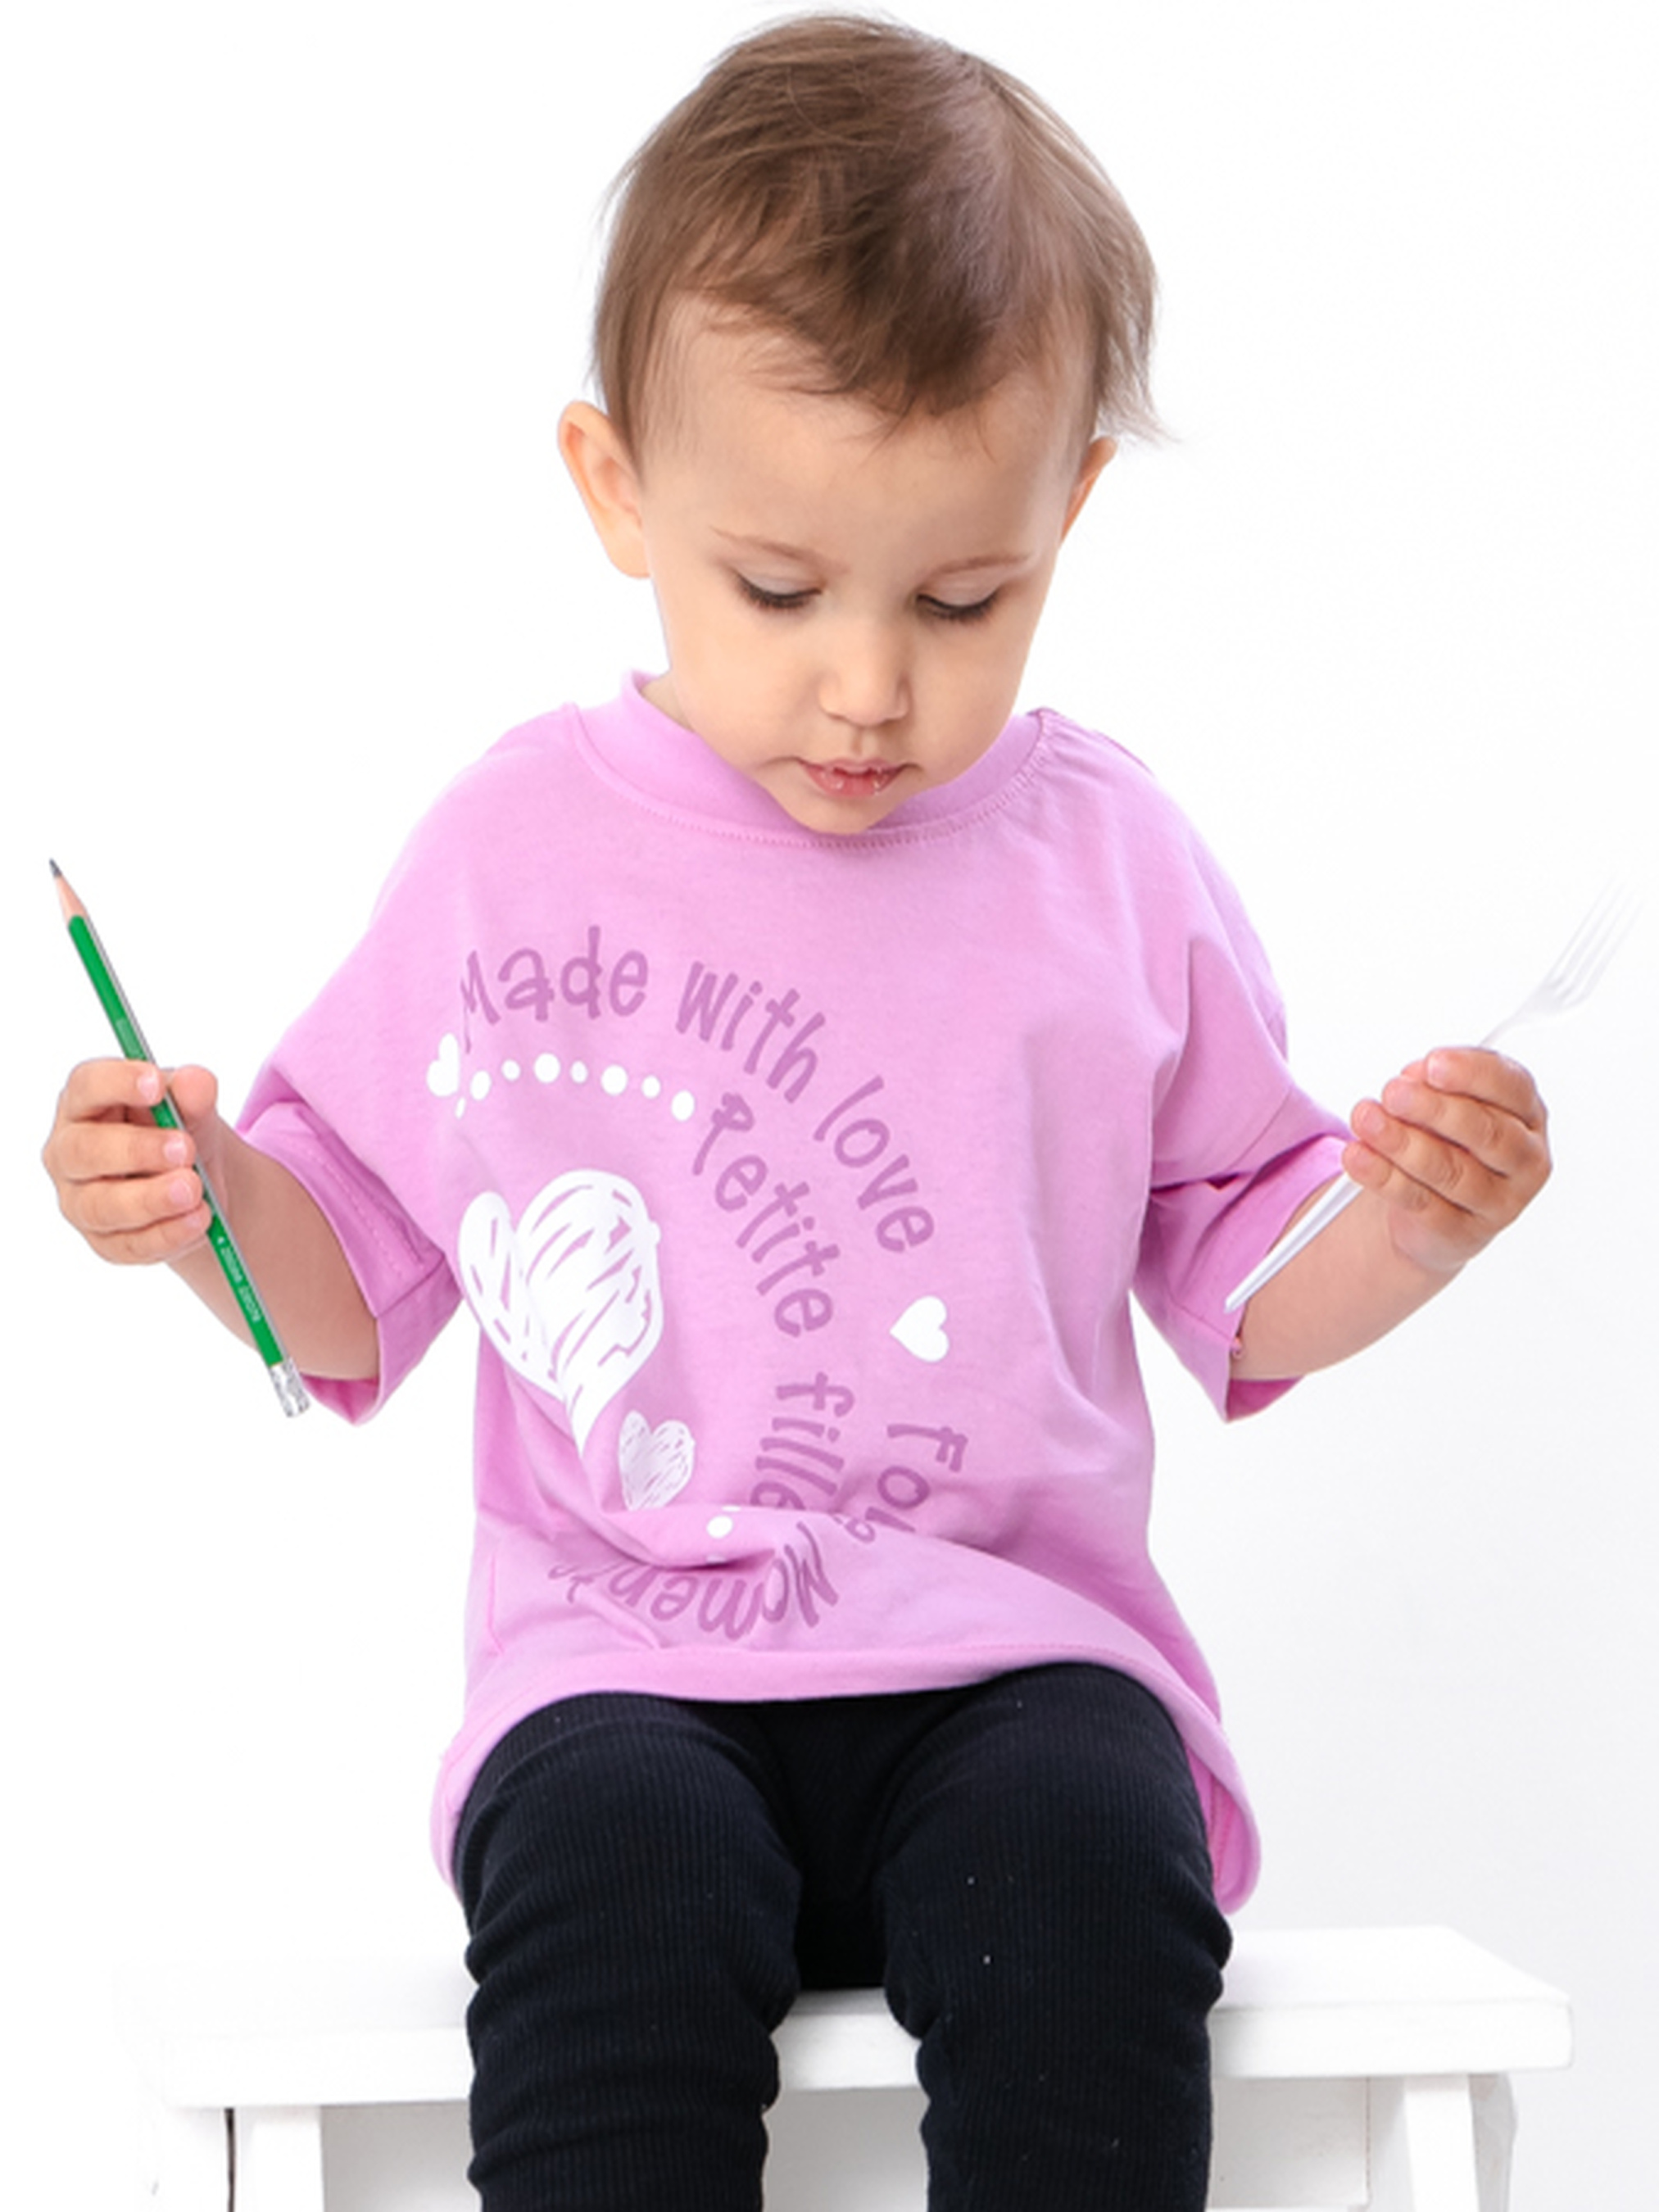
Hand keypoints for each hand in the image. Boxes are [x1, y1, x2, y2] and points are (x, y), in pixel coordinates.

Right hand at [43, 1059, 226, 1265]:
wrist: (199, 1184)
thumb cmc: (178, 1131)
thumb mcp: (193, 1108)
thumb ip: (195, 1094)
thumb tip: (196, 1082)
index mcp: (85, 1103)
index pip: (85, 1086)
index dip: (117, 1083)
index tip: (158, 1085)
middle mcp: (69, 1153)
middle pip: (84, 1151)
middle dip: (135, 1150)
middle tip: (185, 1148)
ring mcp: (81, 1201)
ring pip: (102, 1206)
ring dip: (151, 1198)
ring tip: (194, 1190)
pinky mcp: (105, 1242)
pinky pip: (129, 1244)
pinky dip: (168, 1234)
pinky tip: (198, 1220)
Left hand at [1344, 1046, 1550, 1276]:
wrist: (1434, 1214)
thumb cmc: (1446, 1143)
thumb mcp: (1442, 1106)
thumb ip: (1434, 1087)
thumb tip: (1413, 1077)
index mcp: (1526, 1114)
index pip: (1510, 1086)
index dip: (1471, 1072)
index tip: (1432, 1062)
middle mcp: (1524, 1159)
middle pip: (1485, 1131)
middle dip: (1434, 1108)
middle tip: (1392, 1092)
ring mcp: (1500, 1202)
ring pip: (1451, 1170)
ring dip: (1402, 1142)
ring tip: (1366, 1120)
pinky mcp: (1463, 1232)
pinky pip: (1421, 1202)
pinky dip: (1384, 1177)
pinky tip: (1359, 1158)